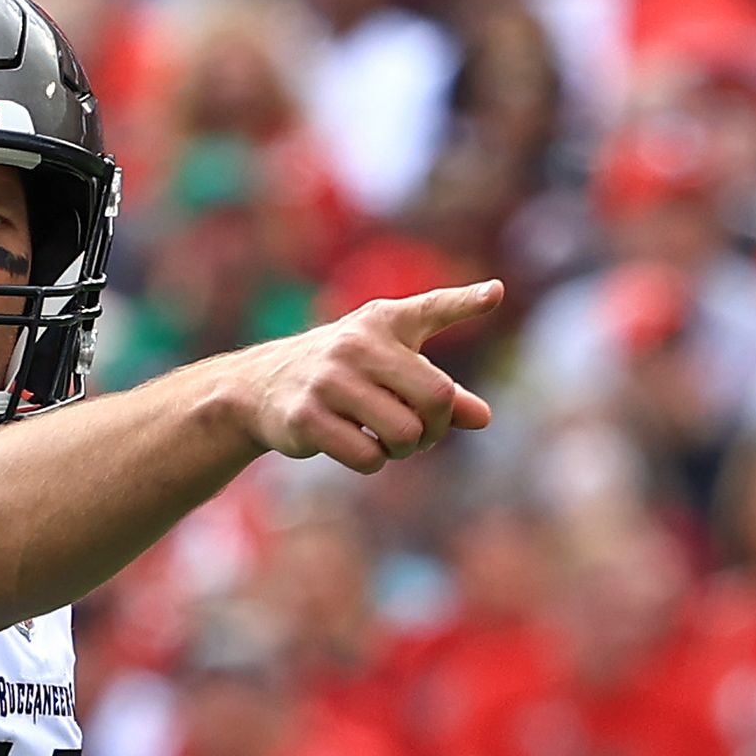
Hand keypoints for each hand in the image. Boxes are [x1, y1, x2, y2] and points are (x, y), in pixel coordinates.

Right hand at [234, 280, 503, 472]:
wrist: (260, 386)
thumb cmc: (342, 373)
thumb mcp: (389, 368)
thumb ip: (439, 388)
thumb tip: (483, 418)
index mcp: (383, 322)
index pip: (431, 308)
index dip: (466, 302)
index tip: (496, 293)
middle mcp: (357, 344)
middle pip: (437, 397)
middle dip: (436, 427)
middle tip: (419, 433)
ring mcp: (329, 380)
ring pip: (404, 434)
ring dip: (403, 450)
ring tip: (385, 440)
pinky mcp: (306, 417)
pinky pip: (368, 457)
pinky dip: (372, 462)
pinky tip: (353, 444)